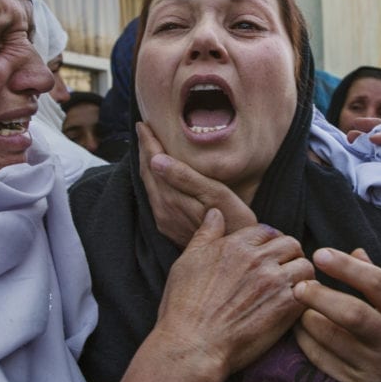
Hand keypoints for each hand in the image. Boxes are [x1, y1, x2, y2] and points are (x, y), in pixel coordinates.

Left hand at [138, 121, 256, 245]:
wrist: (237, 258)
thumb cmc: (235, 221)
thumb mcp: (216, 195)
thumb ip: (185, 177)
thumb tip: (156, 160)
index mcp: (171, 197)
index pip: (153, 161)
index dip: (149, 141)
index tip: (144, 123)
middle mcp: (162, 209)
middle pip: (147, 172)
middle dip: (144, 149)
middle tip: (143, 129)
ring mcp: (164, 221)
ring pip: (149, 186)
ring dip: (146, 164)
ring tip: (147, 146)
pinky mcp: (169, 228)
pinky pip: (153, 198)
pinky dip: (152, 181)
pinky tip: (158, 176)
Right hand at [156, 209, 313, 374]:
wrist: (192, 346)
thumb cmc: (183, 307)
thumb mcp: (187, 262)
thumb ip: (205, 234)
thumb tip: (215, 212)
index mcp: (235, 245)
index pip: (266, 231)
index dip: (269, 242)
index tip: (267, 256)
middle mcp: (258, 259)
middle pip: (291, 243)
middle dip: (289, 255)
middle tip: (284, 270)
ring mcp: (274, 282)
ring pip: (305, 266)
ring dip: (301, 275)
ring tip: (293, 288)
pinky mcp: (286, 307)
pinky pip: (310, 291)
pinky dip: (306, 297)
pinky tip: (295, 306)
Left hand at [292, 247, 380, 381]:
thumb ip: (378, 279)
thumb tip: (353, 252)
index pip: (378, 284)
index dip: (346, 267)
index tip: (320, 255)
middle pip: (353, 315)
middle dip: (320, 297)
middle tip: (299, 286)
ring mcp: (378, 368)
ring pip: (333, 339)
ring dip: (308, 318)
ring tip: (297, 305)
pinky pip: (323, 360)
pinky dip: (306, 341)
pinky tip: (299, 327)